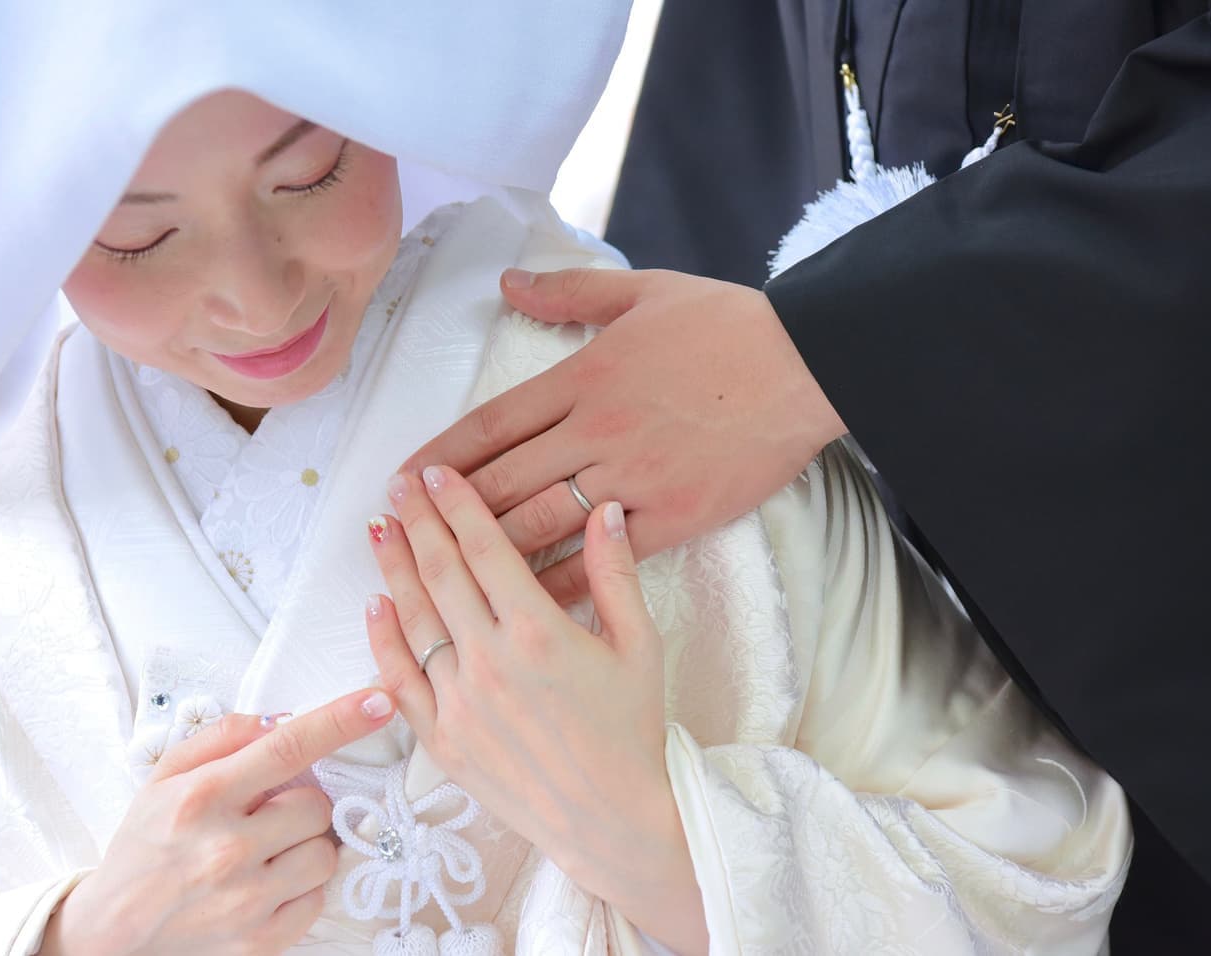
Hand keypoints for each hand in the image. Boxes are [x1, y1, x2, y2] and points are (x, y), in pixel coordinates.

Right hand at [40, 689, 395, 955]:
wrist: (114, 933)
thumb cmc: (144, 848)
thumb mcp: (164, 777)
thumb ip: (221, 738)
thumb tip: (276, 720)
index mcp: (203, 797)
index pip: (288, 746)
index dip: (341, 720)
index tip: (378, 701)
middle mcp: (227, 848)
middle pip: (317, 804)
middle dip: (299, 804)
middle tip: (264, 816)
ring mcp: (247, 899)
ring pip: (325, 851)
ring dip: (304, 846)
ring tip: (265, 852)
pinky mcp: (262, 939)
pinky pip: (317, 897)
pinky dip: (300, 887)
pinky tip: (266, 884)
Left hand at [364, 465, 707, 954]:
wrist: (613, 821)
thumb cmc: (632, 732)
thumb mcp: (640, 646)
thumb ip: (615, 574)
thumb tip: (605, 509)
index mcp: (538, 631)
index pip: (484, 548)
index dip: (456, 504)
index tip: (437, 473)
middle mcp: (490, 660)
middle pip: (440, 572)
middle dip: (417, 522)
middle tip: (398, 486)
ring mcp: (459, 701)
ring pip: (413, 619)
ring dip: (392, 568)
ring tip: (379, 528)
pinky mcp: (441, 739)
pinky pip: (399, 680)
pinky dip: (382, 640)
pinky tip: (375, 606)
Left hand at [403, 267, 844, 604]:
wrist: (808, 364)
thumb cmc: (729, 323)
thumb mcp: (643, 290)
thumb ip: (569, 292)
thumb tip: (509, 283)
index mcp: (584, 378)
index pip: (492, 423)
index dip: (441, 456)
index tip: (403, 481)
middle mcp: (597, 431)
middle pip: (503, 481)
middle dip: (446, 512)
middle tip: (402, 534)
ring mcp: (635, 478)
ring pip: (542, 522)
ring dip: (487, 551)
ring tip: (444, 575)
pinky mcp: (675, 517)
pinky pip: (604, 558)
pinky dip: (563, 581)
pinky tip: (528, 603)